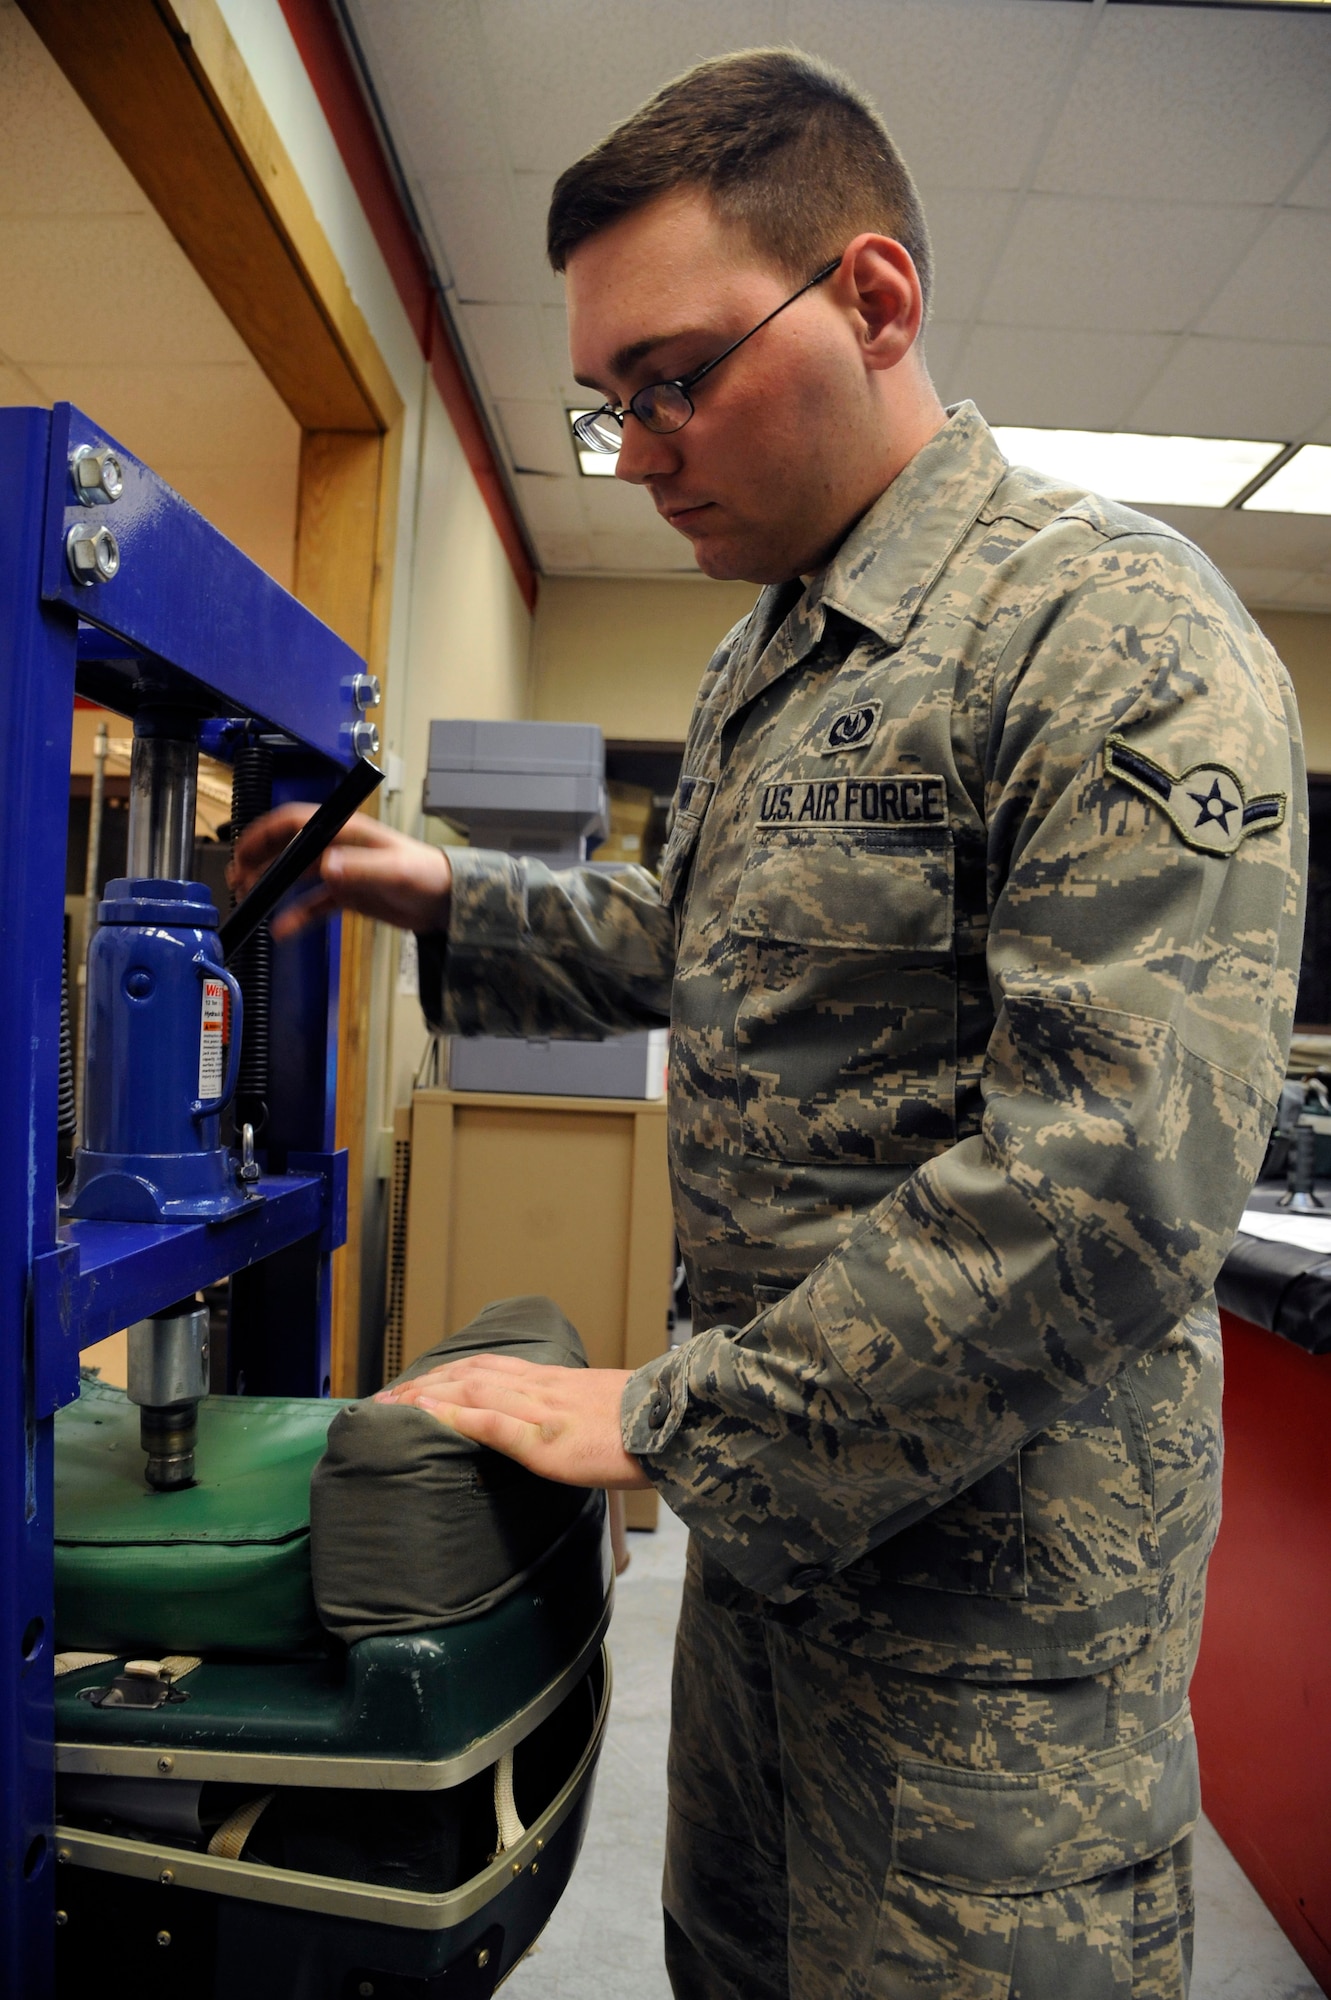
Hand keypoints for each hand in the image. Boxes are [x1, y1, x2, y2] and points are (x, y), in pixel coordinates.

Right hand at [228, 804, 451, 939]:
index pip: (297, 822)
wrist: (448, 901)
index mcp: (347, 831)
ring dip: (272, 884)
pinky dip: (297, 915)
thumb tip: (326, 866)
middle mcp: (339, 847)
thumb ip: (361, 869)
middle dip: (261, 859)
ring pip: (297, 875)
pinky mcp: (349, 895)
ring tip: (249, 897)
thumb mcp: (394, 871)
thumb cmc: (427, 875)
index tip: (245, 850)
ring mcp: (342, 871)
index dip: (267, 833)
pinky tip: (283, 929)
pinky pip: (315, 904)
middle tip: (237, 878)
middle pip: (289, 847)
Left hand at [376, 1355, 652, 1489]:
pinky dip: (451, 1418)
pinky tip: (423, 1419)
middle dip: (423, 1383)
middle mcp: (542, 1388)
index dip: (449, 1374)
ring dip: (423, 1397)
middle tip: (384, 1396)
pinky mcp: (545, 1441)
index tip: (418, 1384)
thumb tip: (568, 1436)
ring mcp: (541, 1412)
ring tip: (387, 1406)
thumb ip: (578, 1417)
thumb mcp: (606, 1411)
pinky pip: (489, 1424)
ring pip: (469, 1392)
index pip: (490, 1369)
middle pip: (469, 1375)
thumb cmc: (651, 1424)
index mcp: (556, 1382)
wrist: (680, 1424)